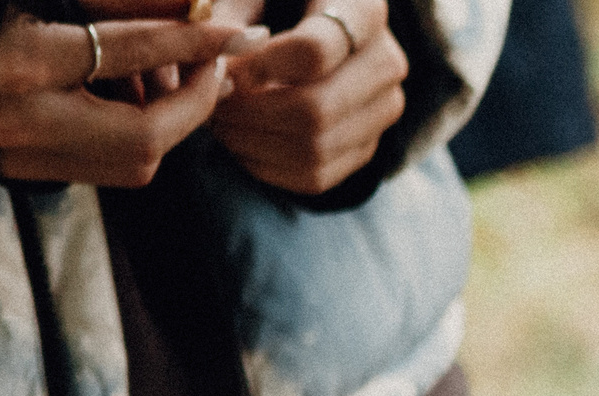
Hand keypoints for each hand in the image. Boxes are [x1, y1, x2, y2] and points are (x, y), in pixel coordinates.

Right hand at [0, 6, 264, 187]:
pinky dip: (140, 134)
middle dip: (193, 101)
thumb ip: (124, 4)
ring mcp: (24, 158)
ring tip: (178, 80)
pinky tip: (139, 102)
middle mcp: (22, 123)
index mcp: (21, 63)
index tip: (236, 31)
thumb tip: (198, 9)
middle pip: (147, 131)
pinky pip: (111, 165)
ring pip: (136, 158)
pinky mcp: (28, 175)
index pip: (128, 51)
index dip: (191, 41)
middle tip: (216, 67)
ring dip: (171, 120)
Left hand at [213, 0, 407, 195]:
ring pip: (314, 149)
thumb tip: (216, 67)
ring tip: (219, 117)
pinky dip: (266, 165)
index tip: (218, 64)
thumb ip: (228, 17)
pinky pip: (315, 175)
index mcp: (364, 8)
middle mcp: (387, 63)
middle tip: (211, 97)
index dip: (258, 67)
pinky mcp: (367, 146)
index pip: (313, 52)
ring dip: (252, 141)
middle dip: (250, 111)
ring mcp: (383, 110)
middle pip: (317, 109)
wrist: (314, 21)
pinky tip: (240, 138)